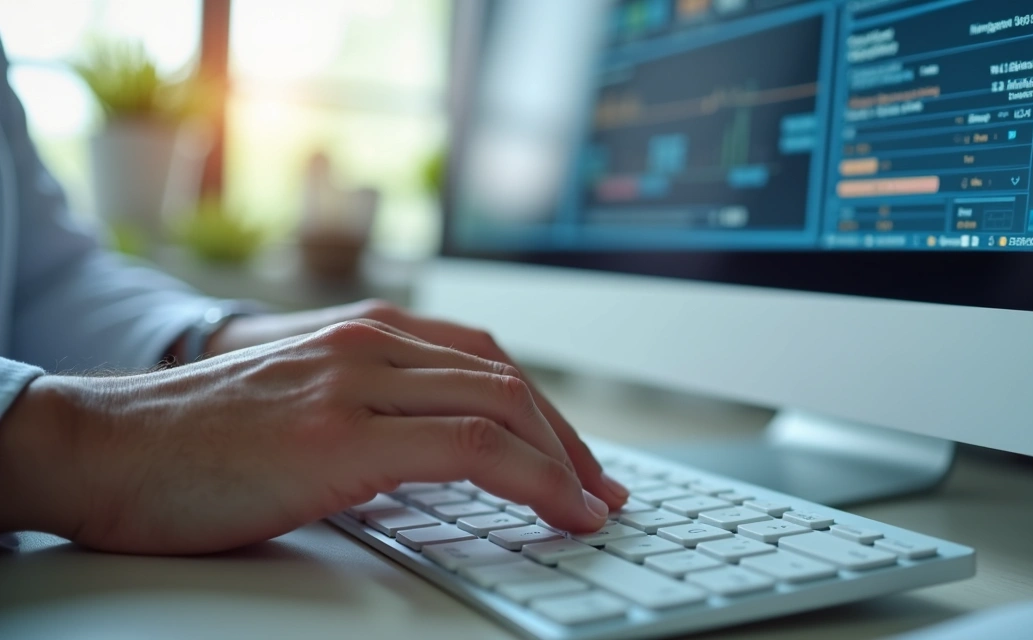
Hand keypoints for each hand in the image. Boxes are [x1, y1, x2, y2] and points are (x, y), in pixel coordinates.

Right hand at [0, 320, 612, 554]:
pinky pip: (473, 449)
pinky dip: (535, 479)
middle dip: (566, 438)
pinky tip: (559, 509)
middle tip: (599, 489)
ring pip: (503, 405)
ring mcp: (354, 383)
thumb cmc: (195, 444)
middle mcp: (368, 343)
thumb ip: (371, 417)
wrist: (102, 448)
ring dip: (564, 460)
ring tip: (591, 508)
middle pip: (507, 378)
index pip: (486, 359)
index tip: (574, 458)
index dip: (545, 410)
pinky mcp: (340, 435)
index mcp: (361, 335)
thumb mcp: (304, 412)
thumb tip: (436, 462)